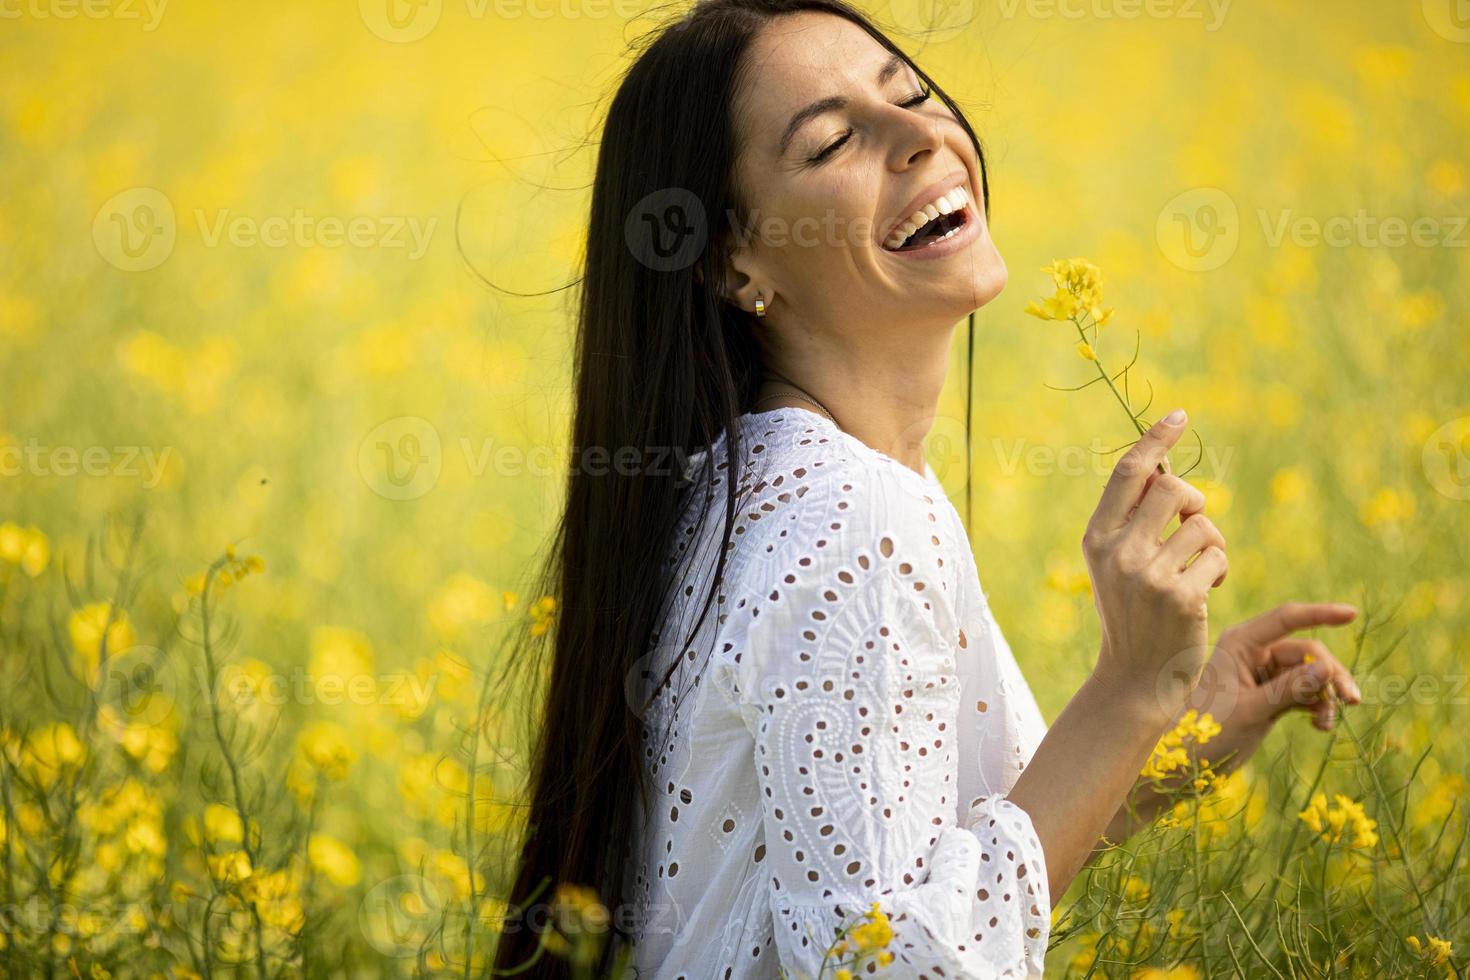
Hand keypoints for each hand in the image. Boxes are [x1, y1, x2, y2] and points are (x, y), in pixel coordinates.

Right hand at [1082, 409, 1227, 724]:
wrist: (1135, 677)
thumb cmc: (1132, 614)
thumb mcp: (1117, 564)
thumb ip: (1133, 520)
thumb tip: (1163, 467)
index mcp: (1096, 537)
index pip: (1129, 473)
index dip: (1155, 439)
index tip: (1179, 416)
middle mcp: (1117, 552)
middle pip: (1173, 489)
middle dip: (1194, 502)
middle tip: (1194, 526)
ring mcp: (1148, 575)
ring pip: (1202, 524)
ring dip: (1211, 543)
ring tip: (1202, 568)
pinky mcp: (1181, 597)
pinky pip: (1218, 556)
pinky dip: (1218, 570)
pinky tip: (1206, 591)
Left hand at [1173, 601, 1362, 776]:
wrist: (1187, 761)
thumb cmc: (1210, 732)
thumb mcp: (1251, 711)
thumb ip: (1289, 689)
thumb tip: (1328, 667)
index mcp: (1240, 643)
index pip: (1287, 619)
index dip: (1321, 614)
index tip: (1352, 615)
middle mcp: (1252, 652)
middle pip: (1307, 652)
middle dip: (1331, 674)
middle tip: (1353, 701)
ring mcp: (1262, 673)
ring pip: (1310, 674)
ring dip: (1326, 694)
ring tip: (1327, 723)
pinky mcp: (1269, 694)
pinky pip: (1304, 691)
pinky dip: (1316, 705)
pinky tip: (1320, 725)